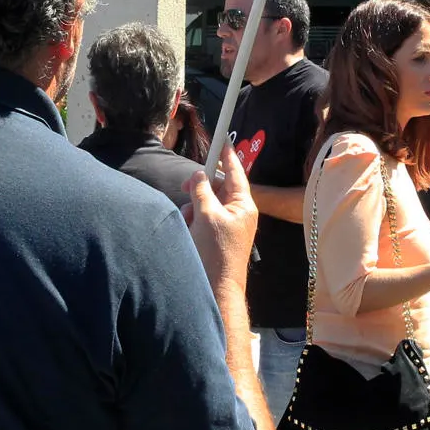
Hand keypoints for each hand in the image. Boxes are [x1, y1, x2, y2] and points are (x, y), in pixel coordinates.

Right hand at [185, 146, 257, 286]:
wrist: (217, 288)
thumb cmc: (216, 252)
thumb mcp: (206, 216)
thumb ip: (202, 192)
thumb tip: (198, 175)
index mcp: (243, 205)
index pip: (236, 173)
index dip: (227, 156)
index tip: (222, 141)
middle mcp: (239, 213)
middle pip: (218, 188)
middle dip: (201, 189)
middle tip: (185, 187)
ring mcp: (229, 226)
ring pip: (207, 204)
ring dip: (194, 207)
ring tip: (189, 220)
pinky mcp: (218, 237)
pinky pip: (204, 219)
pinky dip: (194, 220)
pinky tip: (189, 230)